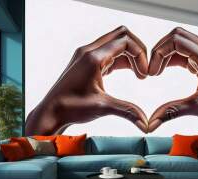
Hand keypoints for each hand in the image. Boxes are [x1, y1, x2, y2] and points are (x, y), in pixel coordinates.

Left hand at [25, 26, 148, 134]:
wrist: (51, 112)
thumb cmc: (71, 108)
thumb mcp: (102, 108)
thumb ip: (127, 111)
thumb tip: (146, 125)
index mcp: (93, 57)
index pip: (125, 41)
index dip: (140, 55)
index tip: (145, 75)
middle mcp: (89, 51)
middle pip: (122, 35)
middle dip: (138, 51)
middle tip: (144, 71)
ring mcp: (87, 54)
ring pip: (116, 43)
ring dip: (131, 55)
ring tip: (139, 75)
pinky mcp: (87, 61)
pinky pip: (110, 52)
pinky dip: (122, 59)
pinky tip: (130, 73)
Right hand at [147, 27, 197, 143]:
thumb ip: (173, 112)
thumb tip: (153, 122)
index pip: (176, 40)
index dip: (159, 53)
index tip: (152, 71)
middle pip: (178, 36)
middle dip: (161, 50)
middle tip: (152, 69)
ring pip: (182, 43)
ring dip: (167, 54)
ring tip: (157, 72)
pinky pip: (188, 52)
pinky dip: (175, 58)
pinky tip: (168, 71)